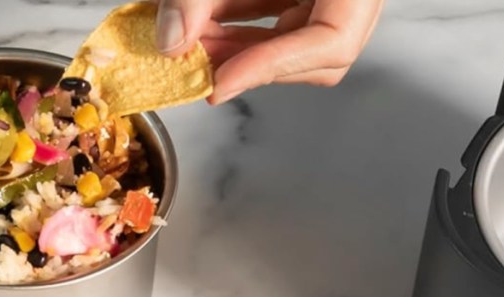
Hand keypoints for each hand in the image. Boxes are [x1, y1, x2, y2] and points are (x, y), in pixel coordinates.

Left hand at [156, 0, 383, 103]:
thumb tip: (172, 40)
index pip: (332, 43)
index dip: (272, 66)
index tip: (220, 81)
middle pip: (317, 52)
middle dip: (249, 62)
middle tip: (194, 66)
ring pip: (299, 34)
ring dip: (241, 44)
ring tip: (191, 44)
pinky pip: (289, 9)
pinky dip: (245, 19)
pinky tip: (205, 23)